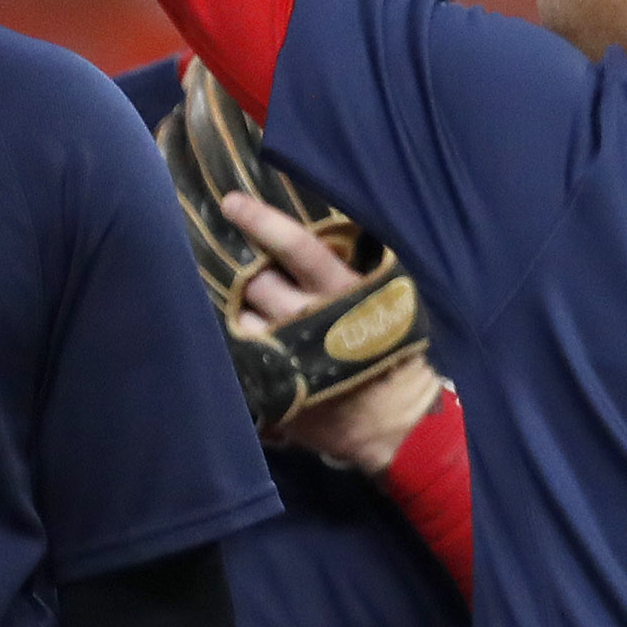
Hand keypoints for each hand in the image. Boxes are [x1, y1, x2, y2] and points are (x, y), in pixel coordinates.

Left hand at [218, 187, 444, 469]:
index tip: (231, 203)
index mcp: (339, 290)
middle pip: (256, 281)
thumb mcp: (383, 300)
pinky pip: (239, 356)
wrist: (394, 422)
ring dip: (237, 311)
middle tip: (238, 267)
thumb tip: (304, 241)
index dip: (262, 222)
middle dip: (244, 272)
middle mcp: (307, 318)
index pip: (295, 246)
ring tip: (245, 309)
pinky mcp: (274, 385)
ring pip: (239, 318)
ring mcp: (286, 353)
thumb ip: (347, 270)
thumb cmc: (391, 351)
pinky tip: (246, 343)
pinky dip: (238, 346)